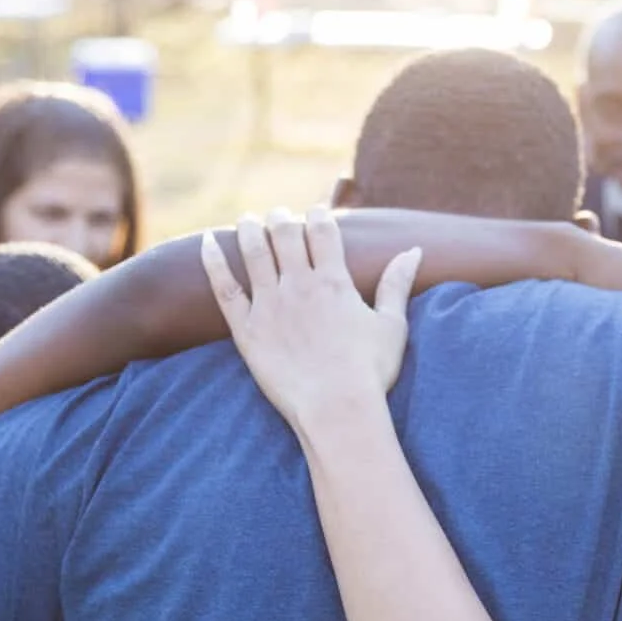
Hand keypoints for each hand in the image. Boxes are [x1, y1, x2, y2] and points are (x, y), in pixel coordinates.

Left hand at [203, 207, 421, 430]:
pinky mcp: (246, 329)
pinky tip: (207, 241)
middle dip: (282, 219)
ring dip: (249, 230)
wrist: (337, 408)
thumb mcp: (392, 325)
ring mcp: (270, 305)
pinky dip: (214, 262)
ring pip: (254, 252)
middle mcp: (300, 285)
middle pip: (285, 235)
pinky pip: (225, 288)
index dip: (319, 216)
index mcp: (335, 281)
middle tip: (280, 215)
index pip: (323, 232)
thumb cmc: (370, 371)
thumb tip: (414, 250)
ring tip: (247, 219)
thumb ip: (397, 284)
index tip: (317, 212)